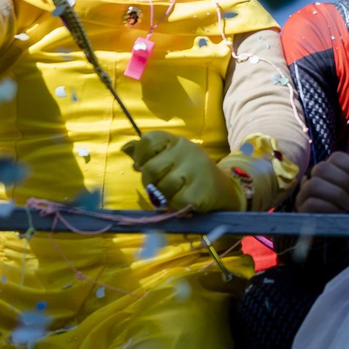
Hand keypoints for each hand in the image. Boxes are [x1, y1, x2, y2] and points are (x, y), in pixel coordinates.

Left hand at [122, 131, 246, 212]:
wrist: (223, 190)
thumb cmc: (190, 174)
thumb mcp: (172, 158)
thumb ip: (148, 154)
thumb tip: (125, 147)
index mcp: (176, 141)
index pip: (148, 141)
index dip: (141, 157)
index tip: (145, 166)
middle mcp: (186, 150)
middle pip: (151, 169)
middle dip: (150, 183)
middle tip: (160, 188)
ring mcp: (195, 169)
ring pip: (162, 187)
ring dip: (164, 197)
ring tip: (175, 194)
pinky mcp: (200, 190)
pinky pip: (175, 202)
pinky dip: (176, 207)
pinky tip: (185, 202)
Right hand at [295, 151, 348, 213]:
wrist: (348, 226)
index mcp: (331, 168)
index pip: (336, 157)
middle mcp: (315, 177)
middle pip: (322, 168)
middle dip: (344, 181)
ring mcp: (305, 193)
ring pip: (314, 185)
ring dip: (337, 194)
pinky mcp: (303, 209)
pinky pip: (312, 203)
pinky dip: (331, 207)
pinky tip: (342, 213)